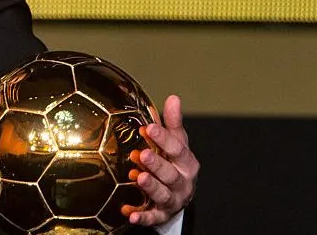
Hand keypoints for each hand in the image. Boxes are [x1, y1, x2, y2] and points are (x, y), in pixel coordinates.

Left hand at [123, 94, 199, 226]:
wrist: (179, 196)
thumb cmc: (175, 164)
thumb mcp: (177, 144)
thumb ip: (173, 124)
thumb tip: (173, 97)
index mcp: (187, 163)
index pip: (177, 149)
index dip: (163, 139)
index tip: (147, 127)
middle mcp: (182, 182)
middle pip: (170, 173)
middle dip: (157, 164)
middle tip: (142, 154)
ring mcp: (173, 200)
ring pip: (163, 194)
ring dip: (150, 186)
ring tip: (137, 177)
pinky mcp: (161, 215)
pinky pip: (152, 217)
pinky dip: (142, 216)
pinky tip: (129, 213)